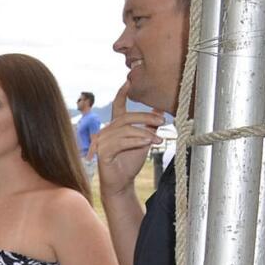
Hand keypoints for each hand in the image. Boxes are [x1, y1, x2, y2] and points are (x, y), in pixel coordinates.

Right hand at [97, 82, 163, 198]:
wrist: (121, 183)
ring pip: (125, 130)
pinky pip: (121, 142)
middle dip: (146, 117)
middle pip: (126, 117)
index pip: (118, 107)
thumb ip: (149, 126)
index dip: (122, 94)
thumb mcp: (144, 141)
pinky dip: (136, 142)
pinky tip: (146, 144)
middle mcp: (107, 132)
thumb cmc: (130, 162)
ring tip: (158, 140)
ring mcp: (103, 142)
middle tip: (162, 122)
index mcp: (116, 127)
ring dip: (144, 133)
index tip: (128, 81)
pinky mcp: (103, 152)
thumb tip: (160, 110)